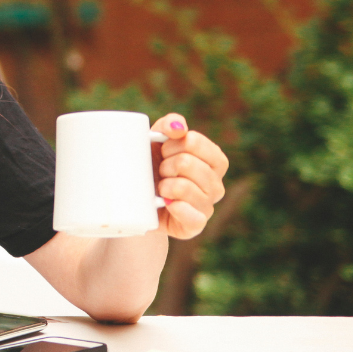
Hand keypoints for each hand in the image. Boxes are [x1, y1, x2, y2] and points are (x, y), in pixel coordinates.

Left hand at [151, 113, 228, 238]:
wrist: (136, 202)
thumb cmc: (151, 166)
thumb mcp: (157, 141)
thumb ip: (169, 125)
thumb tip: (177, 126)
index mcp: (214, 161)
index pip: (194, 142)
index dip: (172, 144)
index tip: (163, 151)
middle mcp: (216, 184)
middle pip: (187, 163)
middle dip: (165, 165)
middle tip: (160, 173)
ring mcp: (207, 206)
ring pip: (186, 188)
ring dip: (165, 185)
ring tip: (159, 188)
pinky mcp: (195, 226)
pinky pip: (193, 217)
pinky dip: (176, 208)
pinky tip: (166, 203)